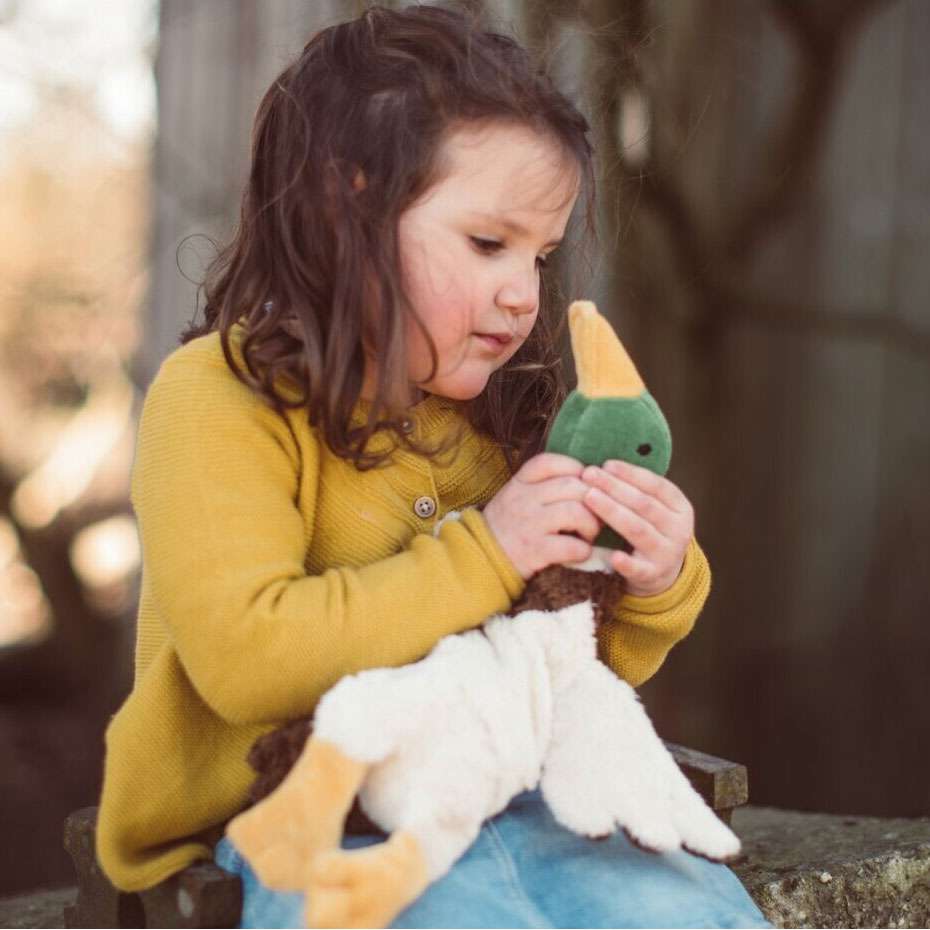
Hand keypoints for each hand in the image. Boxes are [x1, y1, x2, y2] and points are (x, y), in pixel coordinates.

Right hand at [483, 453, 600, 579]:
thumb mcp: (514, 496)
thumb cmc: (506, 527)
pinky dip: (583, 550)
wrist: (480, 560)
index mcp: (519, 483)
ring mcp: (529, 524)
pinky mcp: (534, 551)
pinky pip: (570, 545)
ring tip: (589, 534)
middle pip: (572, 485)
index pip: (550, 462)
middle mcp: (523, 499)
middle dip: (593, 499)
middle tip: (596, 513)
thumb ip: (541, 485)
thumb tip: (585, 481)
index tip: (583, 483)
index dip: (574, 468)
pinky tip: (581, 552)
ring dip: (592, 524)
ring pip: (576, 512)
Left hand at [581, 459, 693, 596]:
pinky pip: (639, 569)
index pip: (657, 485)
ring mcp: (667, 554)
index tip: (606, 464)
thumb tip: (603, 465)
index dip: (631, 473)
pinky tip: (613, 555)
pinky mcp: (653, 576)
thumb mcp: (652, 510)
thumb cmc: (648, 530)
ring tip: (588, 497)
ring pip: (638, 530)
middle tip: (589, 474)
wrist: (660, 573)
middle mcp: (679, 530)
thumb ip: (635, 490)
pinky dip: (626, 563)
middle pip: (644, 504)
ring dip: (612, 512)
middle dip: (614, 487)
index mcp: (680, 508)